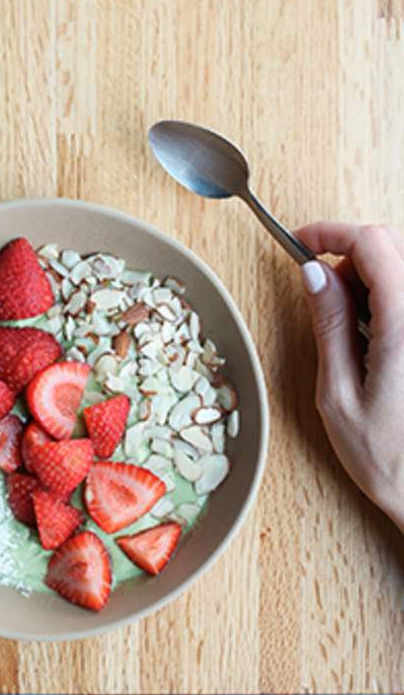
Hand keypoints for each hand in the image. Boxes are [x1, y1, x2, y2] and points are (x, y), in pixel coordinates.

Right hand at [294, 223, 403, 532]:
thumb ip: (328, 326)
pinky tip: (376, 337)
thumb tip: (312, 274)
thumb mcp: (339, 395)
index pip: (372, 242)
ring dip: (371, 280)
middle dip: (349, 258)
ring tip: (351, 328)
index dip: (330, 233)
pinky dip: (389, 301)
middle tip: (322, 296)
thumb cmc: (391, 461)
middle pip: (393, 246)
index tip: (301, 243)